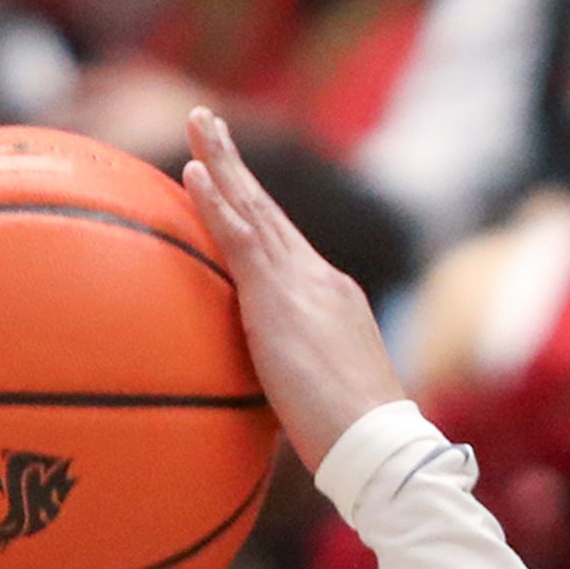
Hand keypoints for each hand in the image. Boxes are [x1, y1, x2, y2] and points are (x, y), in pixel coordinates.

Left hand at [180, 103, 404, 476]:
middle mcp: (318, 278)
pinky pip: (241, 240)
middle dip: (236, 163)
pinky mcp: (280, 301)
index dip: (253, 205)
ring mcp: (302, 284)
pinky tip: (192, 173)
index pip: (282, 241)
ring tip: (197, 123)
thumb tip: (269, 386)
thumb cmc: (351, 440)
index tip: (229, 174)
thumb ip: (292, 374)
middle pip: (268, 209)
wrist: (377, 447)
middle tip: (206, 122)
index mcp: (329, 297)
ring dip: (222, 162)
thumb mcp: (316, 394)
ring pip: (254, 210)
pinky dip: (216, 203)